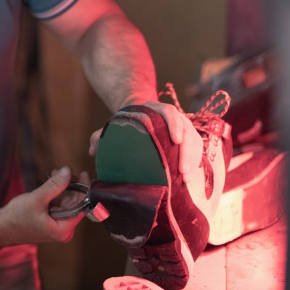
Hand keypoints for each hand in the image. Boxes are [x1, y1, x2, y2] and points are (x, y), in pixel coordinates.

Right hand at [0, 167, 83, 245]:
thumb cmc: (15, 219)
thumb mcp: (37, 199)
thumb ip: (54, 186)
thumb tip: (68, 171)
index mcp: (63, 230)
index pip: (81, 207)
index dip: (83, 189)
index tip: (83, 174)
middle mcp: (63, 230)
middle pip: (75, 204)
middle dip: (70, 186)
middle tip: (64, 171)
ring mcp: (57, 226)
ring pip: (66, 202)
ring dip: (62, 188)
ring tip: (55, 174)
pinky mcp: (51, 221)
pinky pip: (58, 205)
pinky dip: (56, 193)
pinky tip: (51, 182)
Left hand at [89, 102, 203, 184]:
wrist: (139, 122)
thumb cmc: (126, 127)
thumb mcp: (113, 128)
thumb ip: (100, 136)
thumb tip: (93, 150)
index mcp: (155, 110)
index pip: (170, 111)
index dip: (175, 124)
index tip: (176, 140)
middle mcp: (172, 118)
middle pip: (187, 130)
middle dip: (188, 151)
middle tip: (183, 171)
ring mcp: (182, 129)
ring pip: (194, 141)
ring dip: (193, 160)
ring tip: (186, 179)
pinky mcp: (187, 141)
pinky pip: (196, 150)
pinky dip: (194, 163)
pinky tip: (188, 178)